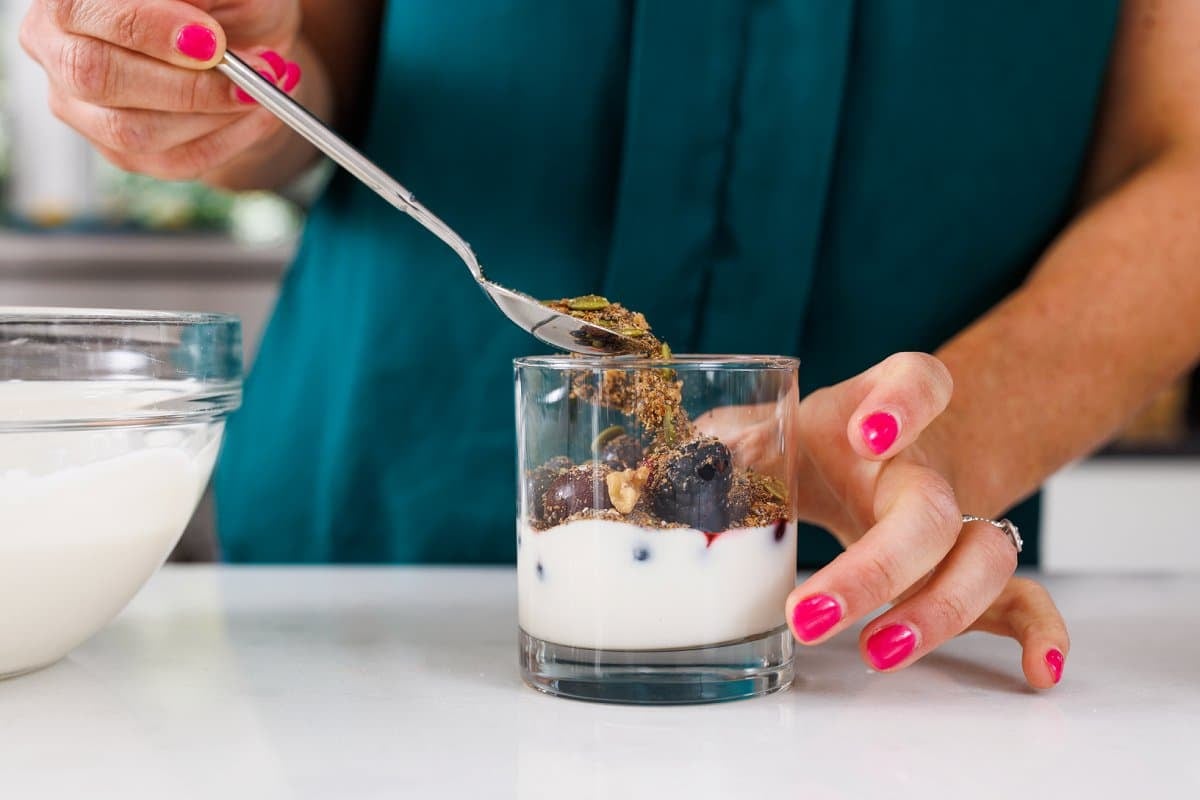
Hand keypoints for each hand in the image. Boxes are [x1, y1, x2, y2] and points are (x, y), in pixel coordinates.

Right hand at [20, 0, 303, 180]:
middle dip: (186, 85)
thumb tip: (199, 25)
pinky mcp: (118, 151)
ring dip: (212, 117)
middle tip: (249, 80)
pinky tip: (257, 116)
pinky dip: (227, 141)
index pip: (84, 10)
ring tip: (260, 94)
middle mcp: (57, 49)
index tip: (212, 42)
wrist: (243, 40)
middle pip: (97, 77)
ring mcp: (81, 107)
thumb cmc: (223, 4)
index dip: (150, 29)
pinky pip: (171, 161)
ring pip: (134, 131)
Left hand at [697, 353, 1068, 688]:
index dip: (904, 404)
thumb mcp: (775, 425)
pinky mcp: (975, 562)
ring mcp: (961, 515)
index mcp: (877, 410)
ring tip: (878, 654)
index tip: (870, 434)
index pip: (918, 380)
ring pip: (984, 557)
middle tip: (809, 613)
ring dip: (938, 612)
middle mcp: (928, 463)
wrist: (889, 440)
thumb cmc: (820, 437)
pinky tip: (1037, 670)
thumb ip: (731, 440)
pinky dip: (1037, 631)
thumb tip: (673, 467)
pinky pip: (1024, 595)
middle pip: (933, 508)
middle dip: (876, 567)